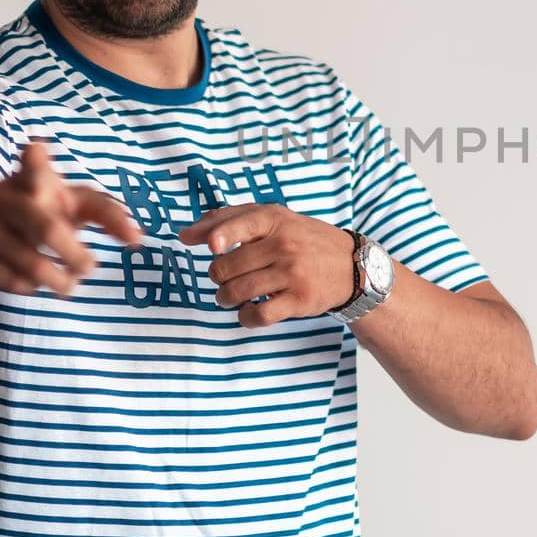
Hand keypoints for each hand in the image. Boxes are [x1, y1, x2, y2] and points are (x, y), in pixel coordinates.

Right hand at [0, 136, 143, 296]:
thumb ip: (102, 211)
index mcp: (32, 179)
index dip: (35, 161)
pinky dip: (31, 288)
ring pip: (32, 264)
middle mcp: (4, 196)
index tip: (35, 148)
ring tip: (70, 285)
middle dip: (76, 257)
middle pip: (48, 231)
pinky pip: (12, 280)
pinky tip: (34, 282)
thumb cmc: (34, 213)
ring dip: (59, 281)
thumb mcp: (64, 203)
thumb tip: (137, 237)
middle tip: (91, 269)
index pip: (34, 167)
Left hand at [178, 203, 356, 326]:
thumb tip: (184, 235)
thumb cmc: (302, 240)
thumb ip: (229, 221)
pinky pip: (258, 315)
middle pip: (227, 266)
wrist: (352, 266)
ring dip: (224, 299)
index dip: (221, 235)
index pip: (243, 223)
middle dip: (217, 276)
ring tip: (230, 296)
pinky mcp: (299, 300)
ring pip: (237, 292)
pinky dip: (244, 317)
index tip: (211, 246)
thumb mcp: (275, 219)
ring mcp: (292, 273)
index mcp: (275, 219)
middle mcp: (284, 244)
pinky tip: (248, 311)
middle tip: (225, 277)